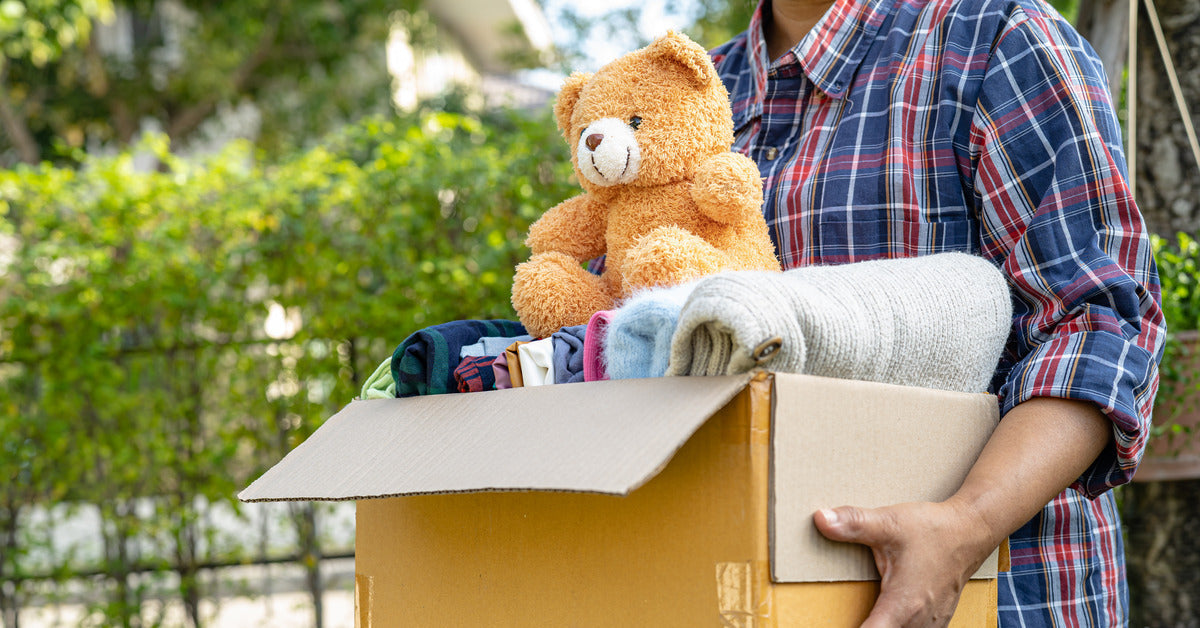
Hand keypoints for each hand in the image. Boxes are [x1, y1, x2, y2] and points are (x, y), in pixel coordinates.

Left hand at [813, 500, 997, 627]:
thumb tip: (821, 519)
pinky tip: (888, 619)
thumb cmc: (933, 530)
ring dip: (882, 627)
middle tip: (842, 617)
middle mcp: (918, 622)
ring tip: (866, 616)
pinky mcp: (936, 620)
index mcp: (902, 606)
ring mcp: (930, 624)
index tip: (824, 624)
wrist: (971, 530)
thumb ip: (854, 523)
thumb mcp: (889, 523)